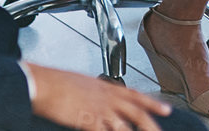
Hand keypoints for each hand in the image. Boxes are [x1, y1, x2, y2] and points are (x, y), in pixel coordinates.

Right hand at [26, 64, 171, 130]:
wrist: (42, 84)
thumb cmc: (57, 82)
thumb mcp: (83, 83)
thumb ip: (96, 92)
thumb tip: (101, 97)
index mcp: (107, 87)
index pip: (136, 95)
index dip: (153, 103)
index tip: (166, 109)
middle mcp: (107, 98)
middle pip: (137, 112)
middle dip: (151, 125)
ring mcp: (99, 110)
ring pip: (125, 127)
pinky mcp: (88, 121)